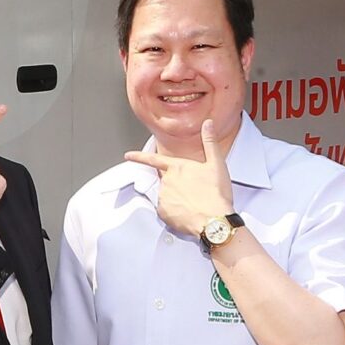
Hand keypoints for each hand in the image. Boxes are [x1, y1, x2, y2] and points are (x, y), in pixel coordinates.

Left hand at [122, 120, 234, 240]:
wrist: (214, 220)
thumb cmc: (216, 194)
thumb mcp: (216, 164)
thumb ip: (209, 142)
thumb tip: (208, 124)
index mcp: (177, 167)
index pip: (153, 159)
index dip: (139, 157)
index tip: (128, 156)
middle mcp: (166, 181)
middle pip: (167, 181)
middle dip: (178, 186)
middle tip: (196, 193)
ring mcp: (163, 197)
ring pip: (167, 196)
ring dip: (177, 199)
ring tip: (195, 203)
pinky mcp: (163, 213)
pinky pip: (166, 211)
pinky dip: (175, 213)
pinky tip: (188, 213)